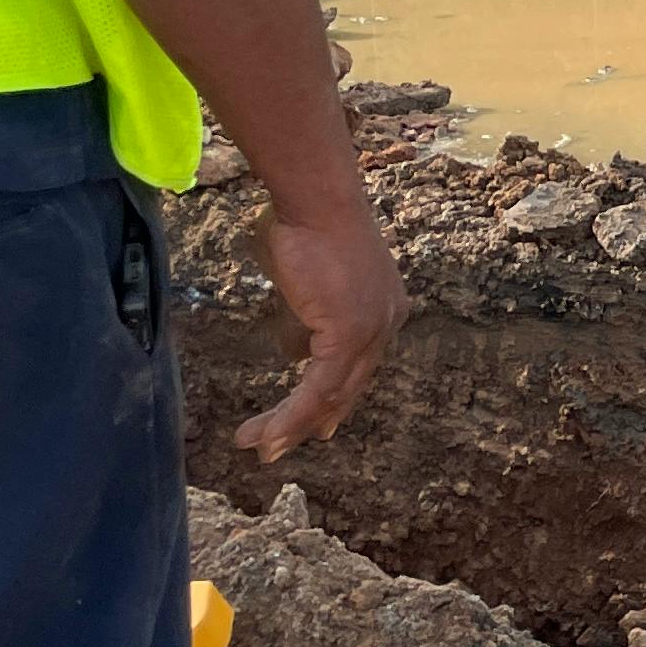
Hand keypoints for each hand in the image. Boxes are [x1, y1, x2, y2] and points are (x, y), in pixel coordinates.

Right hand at [234, 195, 405, 460]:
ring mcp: (372, 331)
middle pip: (350, 388)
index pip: (359, 365)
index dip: (336, 398)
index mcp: (383, 308)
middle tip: (280, 446)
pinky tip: (268, 434)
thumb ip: (302, 317)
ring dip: (292, 426)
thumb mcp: (302, 281)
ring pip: (332, 396)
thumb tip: (294, 349)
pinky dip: (292, 416)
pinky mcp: (349, 336)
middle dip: (313, 421)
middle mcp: (386, 323)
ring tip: (259, 446)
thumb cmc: (302, 225)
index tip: (319, 424)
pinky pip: (318, 390)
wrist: (315, 199)